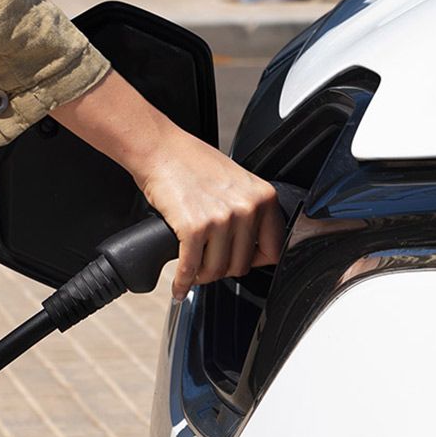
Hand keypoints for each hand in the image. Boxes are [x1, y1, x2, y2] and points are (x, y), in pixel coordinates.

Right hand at [132, 128, 283, 298]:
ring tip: (194, 271)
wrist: (162, 150)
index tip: (241, 261)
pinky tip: (178, 286)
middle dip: (223, 269)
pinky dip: (182, 282)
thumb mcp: (239, 182)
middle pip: (242, 266)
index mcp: (264, 197)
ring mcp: (221, 219)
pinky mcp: (194, 228)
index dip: (254, 261)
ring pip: (217, 270)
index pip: (273, 251)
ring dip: (202, 277)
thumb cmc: (195, 164)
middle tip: (210, 263)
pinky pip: (191, 268)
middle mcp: (247, 209)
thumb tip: (253, 247)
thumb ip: (251, 211)